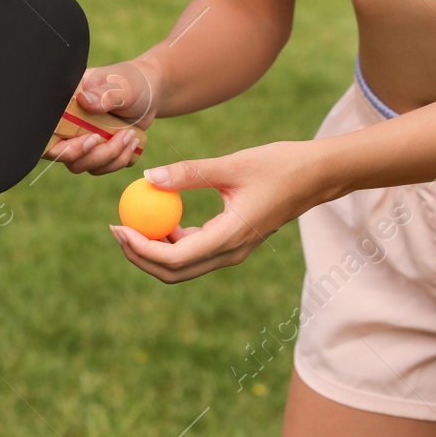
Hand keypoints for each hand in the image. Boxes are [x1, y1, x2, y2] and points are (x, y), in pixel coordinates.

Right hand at [42, 59, 160, 175]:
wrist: (149, 94)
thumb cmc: (131, 82)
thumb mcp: (120, 85)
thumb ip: (103, 94)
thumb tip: (84, 101)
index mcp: (65, 105)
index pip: (47, 132)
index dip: (64, 144)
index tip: (93, 138)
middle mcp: (68, 125)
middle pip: (64, 155)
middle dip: (94, 154)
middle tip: (121, 136)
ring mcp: (81, 141)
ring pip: (83, 165)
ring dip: (110, 157)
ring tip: (130, 136)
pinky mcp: (96, 152)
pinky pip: (101, 169)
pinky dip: (119, 161)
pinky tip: (133, 142)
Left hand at [109, 140, 332, 282]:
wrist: (319, 175)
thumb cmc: (281, 165)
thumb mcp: (233, 164)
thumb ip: (190, 173)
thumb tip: (149, 177)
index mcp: (230, 238)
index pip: (173, 258)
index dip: (140, 247)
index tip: (118, 226)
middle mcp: (230, 253)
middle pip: (172, 272)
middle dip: (139, 256)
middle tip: (116, 229)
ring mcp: (233, 251)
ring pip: (183, 266)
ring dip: (153, 250)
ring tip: (132, 221)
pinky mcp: (234, 243)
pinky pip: (195, 252)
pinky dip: (172, 241)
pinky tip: (162, 217)